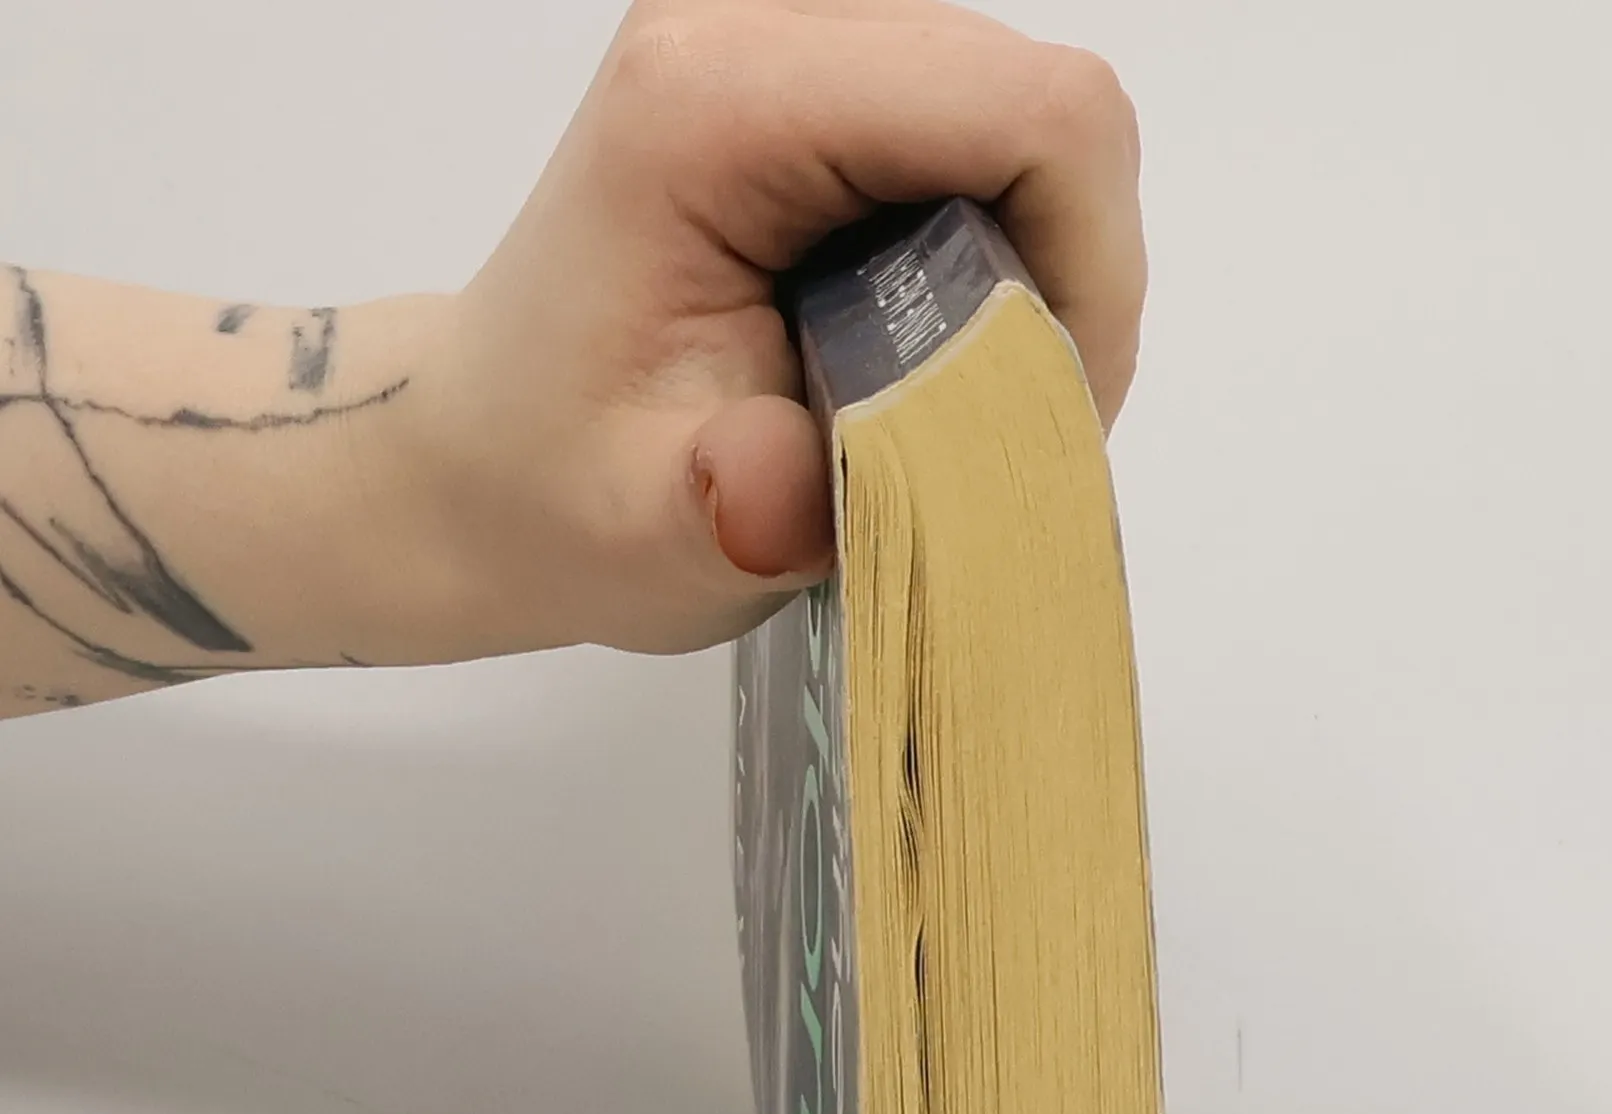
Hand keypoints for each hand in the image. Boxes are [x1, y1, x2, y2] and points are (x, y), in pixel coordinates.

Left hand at [406, 0, 1145, 661]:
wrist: (495, 453)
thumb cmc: (563, 489)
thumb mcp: (643, 533)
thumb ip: (735, 507)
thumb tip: (793, 484)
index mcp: (717, 105)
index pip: (1025, 113)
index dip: (1086, 270)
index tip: (1046, 416)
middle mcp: (759, 25)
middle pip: (1045, 108)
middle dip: (1068, 283)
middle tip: (1006, 428)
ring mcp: (794, 38)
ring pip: (1032, 124)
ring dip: (1039, 277)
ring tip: (962, 402)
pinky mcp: (821, 80)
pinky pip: (991, 142)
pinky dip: (1003, 260)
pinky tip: (937, 351)